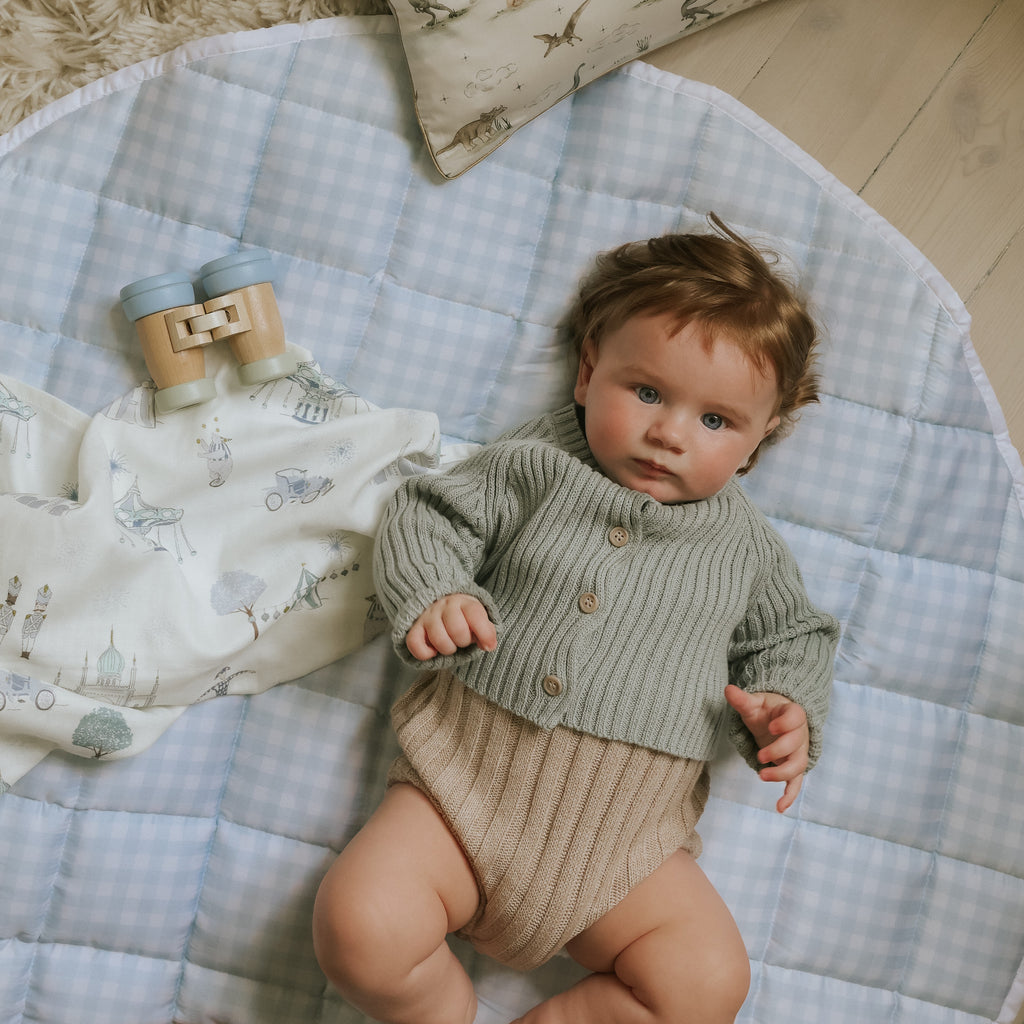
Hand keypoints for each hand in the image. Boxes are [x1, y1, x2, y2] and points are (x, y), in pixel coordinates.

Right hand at [406, 594, 496, 660]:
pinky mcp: (413, 628)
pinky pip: (415, 644)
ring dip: (447, 649)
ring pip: (438, 639)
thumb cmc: (462, 618)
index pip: (474, 615)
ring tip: (449, 644)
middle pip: (457, 630)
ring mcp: (427, 616)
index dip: (485, 633)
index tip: (489, 646)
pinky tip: (433, 651)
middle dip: (464, 642)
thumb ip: (486, 631)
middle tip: (463, 640)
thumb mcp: (477, 619)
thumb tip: (489, 645)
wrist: (437, 604)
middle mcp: (444, 606)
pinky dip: (425, 653)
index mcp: (463, 602)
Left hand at [724, 684, 808, 813]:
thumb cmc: (766, 711)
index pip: (797, 717)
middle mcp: (800, 734)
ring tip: (762, 776)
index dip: (786, 724)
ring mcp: (799, 752)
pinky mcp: (793, 767)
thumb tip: (727, 689)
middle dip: (779, 751)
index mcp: (792, 713)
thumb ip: (742, 700)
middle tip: (760, 756)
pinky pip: (796, 783)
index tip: (771, 727)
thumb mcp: (754, 704)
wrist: (776, 721)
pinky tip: (779, 808)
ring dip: (782, 773)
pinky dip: (790, 796)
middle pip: (797, 745)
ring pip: (798, 765)